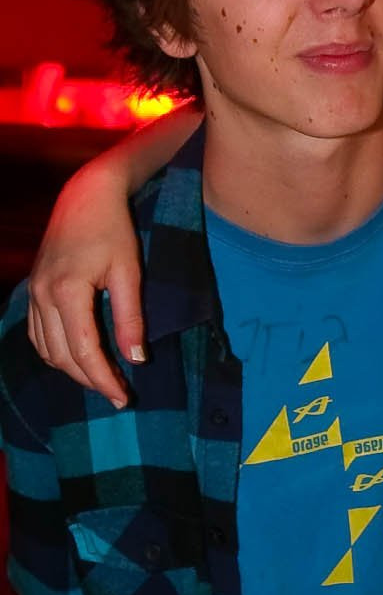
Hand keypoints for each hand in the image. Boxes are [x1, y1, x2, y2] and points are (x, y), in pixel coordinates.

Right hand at [27, 161, 144, 406]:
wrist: (86, 196)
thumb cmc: (115, 230)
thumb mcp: (129, 273)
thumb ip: (130, 318)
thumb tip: (136, 359)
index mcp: (67, 291)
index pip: (83, 350)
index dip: (103, 379)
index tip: (123, 398)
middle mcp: (43, 295)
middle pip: (62, 356)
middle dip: (90, 380)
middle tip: (118, 393)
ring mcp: (34, 292)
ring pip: (46, 349)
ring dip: (72, 369)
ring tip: (103, 379)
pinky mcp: (34, 290)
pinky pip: (38, 334)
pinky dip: (56, 352)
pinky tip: (78, 358)